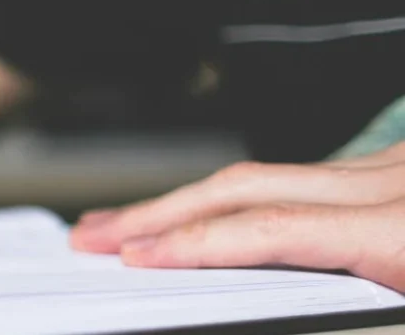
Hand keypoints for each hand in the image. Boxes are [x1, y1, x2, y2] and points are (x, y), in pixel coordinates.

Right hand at [70, 142, 404, 291]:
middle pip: (244, 186)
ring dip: (186, 199)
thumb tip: (253, 297)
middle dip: (157, 210)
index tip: (132, 258)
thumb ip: (343, 303)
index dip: (191, 242)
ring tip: (131, 223)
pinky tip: (205, 209)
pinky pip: (297, 174)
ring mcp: (390, 167)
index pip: (270, 230)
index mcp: (403, 231)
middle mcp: (392, 184)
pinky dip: (237, 195)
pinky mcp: (391, 166)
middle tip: (95, 233)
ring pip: (261, 173)